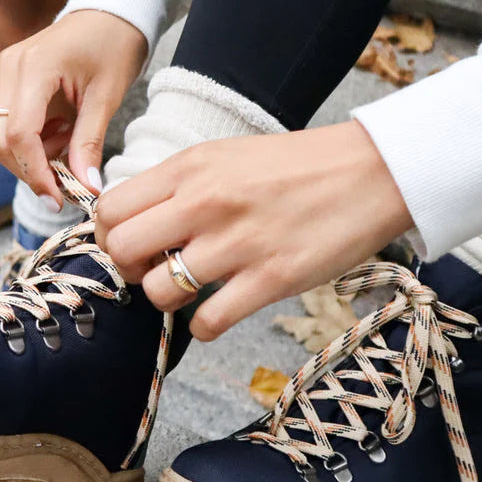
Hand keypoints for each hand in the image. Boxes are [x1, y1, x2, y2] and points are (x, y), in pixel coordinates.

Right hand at [0, 10, 147, 207]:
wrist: (111, 11)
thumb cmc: (115, 44)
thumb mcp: (107, 96)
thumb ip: (89, 142)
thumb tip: (87, 188)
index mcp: (34, 67)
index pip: (18, 134)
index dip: (35, 173)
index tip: (58, 198)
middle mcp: (10, 68)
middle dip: (30, 169)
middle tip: (65, 182)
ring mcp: (5, 71)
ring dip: (32, 155)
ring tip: (69, 143)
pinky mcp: (9, 78)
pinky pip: (8, 123)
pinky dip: (32, 141)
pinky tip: (60, 130)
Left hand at [94, 121, 413, 340]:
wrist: (372, 171)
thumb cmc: (295, 165)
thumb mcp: (224, 156)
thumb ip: (177, 184)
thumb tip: (133, 219)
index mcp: (189, 167)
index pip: (110, 208)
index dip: (109, 232)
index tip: (128, 243)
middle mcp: (203, 202)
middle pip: (120, 249)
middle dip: (128, 267)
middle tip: (152, 269)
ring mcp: (236, 243)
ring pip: (156, 290)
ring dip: (165, 299)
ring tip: (190, 289)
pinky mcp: (270, 279)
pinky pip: (206, 322)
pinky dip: (203, 326)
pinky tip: (219, 310)